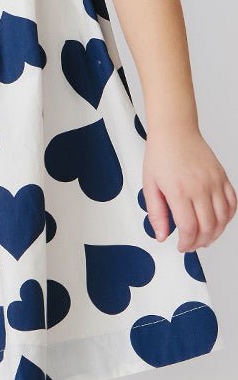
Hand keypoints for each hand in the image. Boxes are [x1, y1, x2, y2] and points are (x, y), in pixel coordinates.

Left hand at [143, 131, 236, 251]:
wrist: (175, 132)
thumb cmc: (160, 155)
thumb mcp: (149, 185)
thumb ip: (156, 213)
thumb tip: (161, 235)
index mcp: (179, 191)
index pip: (189, 228)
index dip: (187, 243)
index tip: (181, 246)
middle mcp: (200, 188)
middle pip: (208, 227)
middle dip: (200, 242)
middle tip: (191, 245)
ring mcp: (214, 183)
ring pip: (223, 219)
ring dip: (215, 234)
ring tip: (204, 238)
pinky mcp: (223, 178)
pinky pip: (232, 204)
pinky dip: (228, 218)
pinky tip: (218, 222)